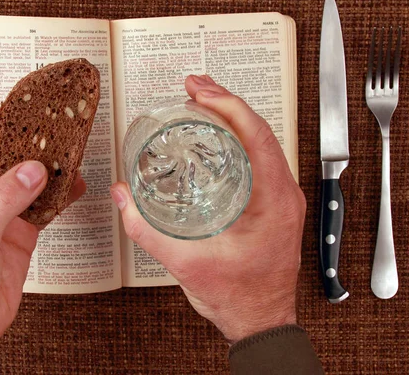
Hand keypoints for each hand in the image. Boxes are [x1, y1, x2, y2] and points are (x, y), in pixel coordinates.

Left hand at [0, 109, 85, 351]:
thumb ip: (2, 202)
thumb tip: (31, 170)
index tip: (10, 112)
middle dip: (18, 142)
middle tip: (43, 129)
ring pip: (18, 177)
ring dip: (40, 166)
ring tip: (62, 153)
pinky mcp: (17, 229)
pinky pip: (38, 202)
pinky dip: (55, 194)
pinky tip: (71, 185)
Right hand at [110, 75, 305, 343]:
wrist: (260, 321)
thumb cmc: (240, 298)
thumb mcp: (186, 263)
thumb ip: (147, 230)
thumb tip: (124, 199)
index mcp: (274, 201)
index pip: (257, 136)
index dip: (228, 106)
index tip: (201, 92)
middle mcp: (285, 194)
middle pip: (260, 131)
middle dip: (226, 102)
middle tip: (196, 86)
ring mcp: (282, 198)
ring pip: (262, 142)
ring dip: (233, 118)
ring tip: (204, 101)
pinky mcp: (273, 204)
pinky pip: (259, 158)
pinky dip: (237, 139)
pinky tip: (217, 135)